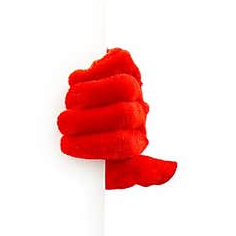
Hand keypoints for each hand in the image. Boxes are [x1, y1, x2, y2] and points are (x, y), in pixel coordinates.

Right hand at [57, 48, 176, 189]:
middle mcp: (137, 113)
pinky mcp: (123, 62)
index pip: (125, 144)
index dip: (94, 145)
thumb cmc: (81, 145)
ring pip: (124, 87)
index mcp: (134, 141)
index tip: (67, 145)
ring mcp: (133, 86)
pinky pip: (120, 61)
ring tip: (69, 101)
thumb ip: (132, 174)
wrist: (68, 116)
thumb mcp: (102, 169)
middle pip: (124, 114)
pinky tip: (79, 80)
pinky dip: (97, 69)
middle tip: (63, 124)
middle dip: (88, 120)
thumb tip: (171, 169)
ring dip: (91, 94)